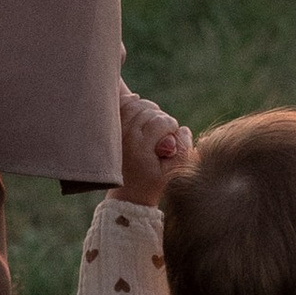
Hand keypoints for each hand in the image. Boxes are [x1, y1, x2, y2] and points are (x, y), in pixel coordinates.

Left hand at [116, 84, 192, 207]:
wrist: (128, 195)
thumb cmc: (153, 184)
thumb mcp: (172, 173)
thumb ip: (182, 151)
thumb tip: (182, 129)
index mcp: (140, 149)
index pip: (160, 121)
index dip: (171, 125)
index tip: (172, 134)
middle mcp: (126, 138)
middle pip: (147, 110)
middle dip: (160, 117)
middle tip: (164, 130)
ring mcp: (117, 133)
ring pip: (134, 105)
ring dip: (148, 109)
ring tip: (154, 122)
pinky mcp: (112, 131)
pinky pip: (121, 106)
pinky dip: (130, 100)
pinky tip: (136, 100)